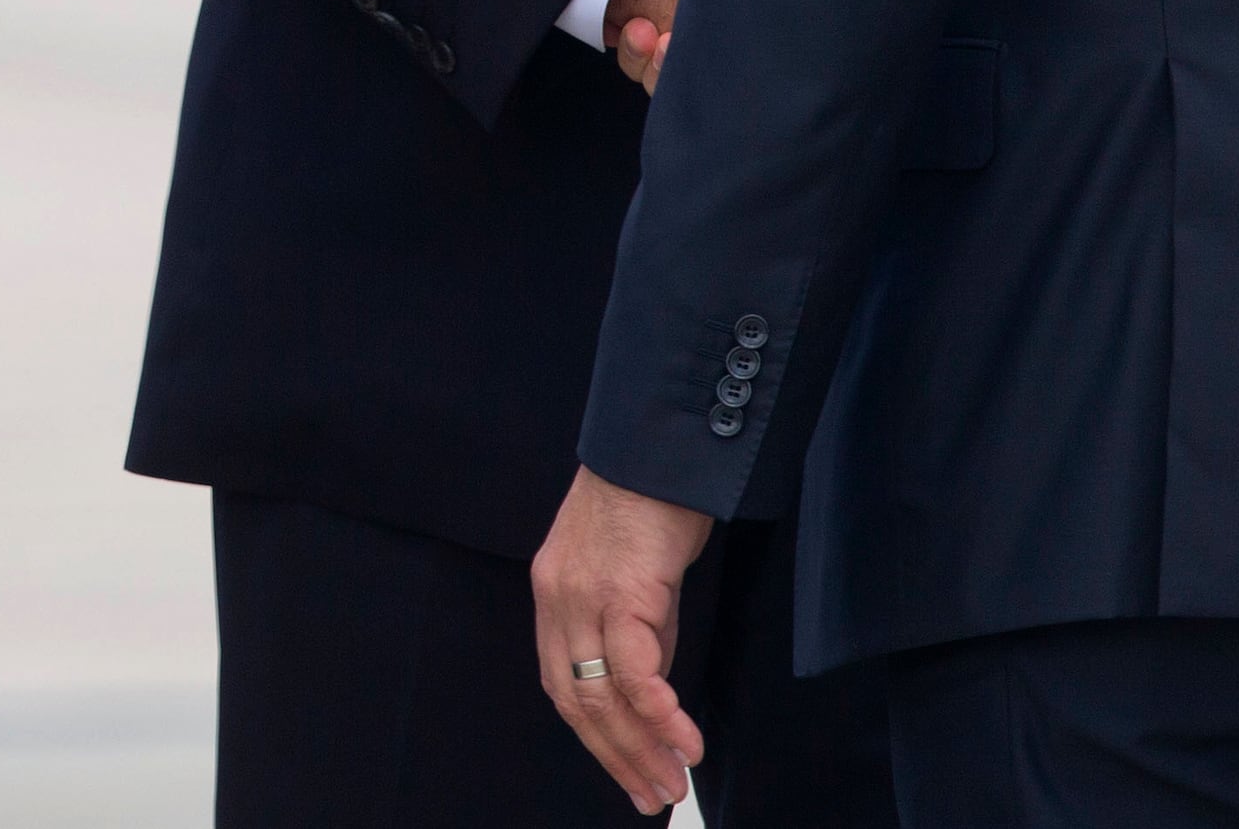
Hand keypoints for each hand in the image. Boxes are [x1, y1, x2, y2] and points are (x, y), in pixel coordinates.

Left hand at [531, 465, 714, 811]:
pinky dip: (660, 714)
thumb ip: (636, 629)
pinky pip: (636, 670)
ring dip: (641, 749)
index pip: (563, 686)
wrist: (658, 445)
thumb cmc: (650, 501)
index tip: (627, 775)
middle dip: (618, 759)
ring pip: (602, 695)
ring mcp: (583, 595)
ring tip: (674, 785)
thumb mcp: (633, 575)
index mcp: (553, 595)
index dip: (595, 738)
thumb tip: (653, 689)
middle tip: (653, 798)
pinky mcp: (623, 590)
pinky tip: (685, 742)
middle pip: (578, 701)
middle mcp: (557, 599)